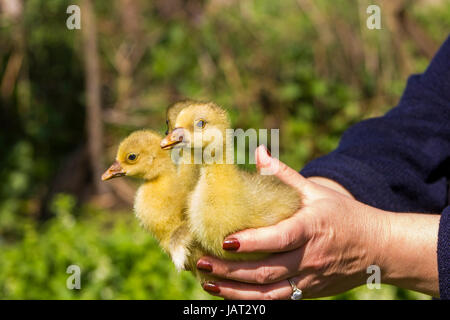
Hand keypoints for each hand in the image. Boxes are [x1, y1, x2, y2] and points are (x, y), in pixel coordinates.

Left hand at [197, 145, 439, 298]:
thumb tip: (259, 151)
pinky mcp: (309, 293)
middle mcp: (309, 258)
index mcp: (312, 228)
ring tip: (208, 282)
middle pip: (266, 270)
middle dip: (231, 270)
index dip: (251, 242)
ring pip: (268, 293)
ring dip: (235, 291)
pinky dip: (252, 300)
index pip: (278, 238)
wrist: (380, 248)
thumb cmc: (346, 215)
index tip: (224, 240)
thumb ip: (285, 175)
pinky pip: (277, 300)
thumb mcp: (318, 192)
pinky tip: (231, 293)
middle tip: (202, 262)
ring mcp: (309, 280)